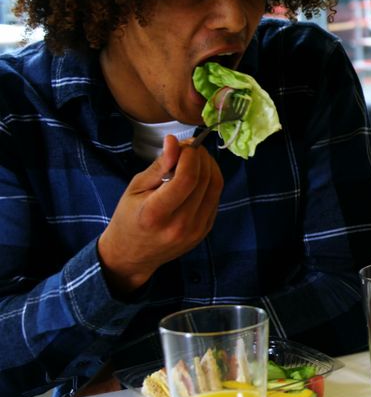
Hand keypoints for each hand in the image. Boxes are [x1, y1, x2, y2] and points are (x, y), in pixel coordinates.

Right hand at [97, 135, 223, 294]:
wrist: (132, 255)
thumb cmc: (128, 217)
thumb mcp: (136, 188)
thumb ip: (159, 166)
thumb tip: (174, 141)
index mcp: (156, 213)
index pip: (187, 178)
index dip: (191, 155)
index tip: (185, 144)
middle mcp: (180, 225)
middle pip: (204, 180)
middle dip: (201, 157)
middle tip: (191, 147)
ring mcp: (196, 230)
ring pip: (215, 187)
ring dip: (210, 166)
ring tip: (196, 157)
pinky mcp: (205, 231)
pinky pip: (215, 198)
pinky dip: (210, 181)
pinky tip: (198, 175)